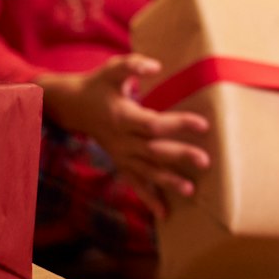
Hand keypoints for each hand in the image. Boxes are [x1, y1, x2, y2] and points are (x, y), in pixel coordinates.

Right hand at [38, 54, 210, 216]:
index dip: (177, 124)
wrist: (73, 106)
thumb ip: (132, 65)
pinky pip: (134, 183)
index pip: (153, 124)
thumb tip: (155, 65)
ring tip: (190, 190)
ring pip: (146, 172)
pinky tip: (164, 213)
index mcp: (122, 117)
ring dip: (167, 182)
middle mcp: (121, 140)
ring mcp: (120, 155)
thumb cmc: (99, 84)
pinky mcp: (120, 163)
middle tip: (205, 161)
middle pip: (153, 151)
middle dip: (179, 156)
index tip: (203, 124)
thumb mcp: (112, 69)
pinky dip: (148, 199)